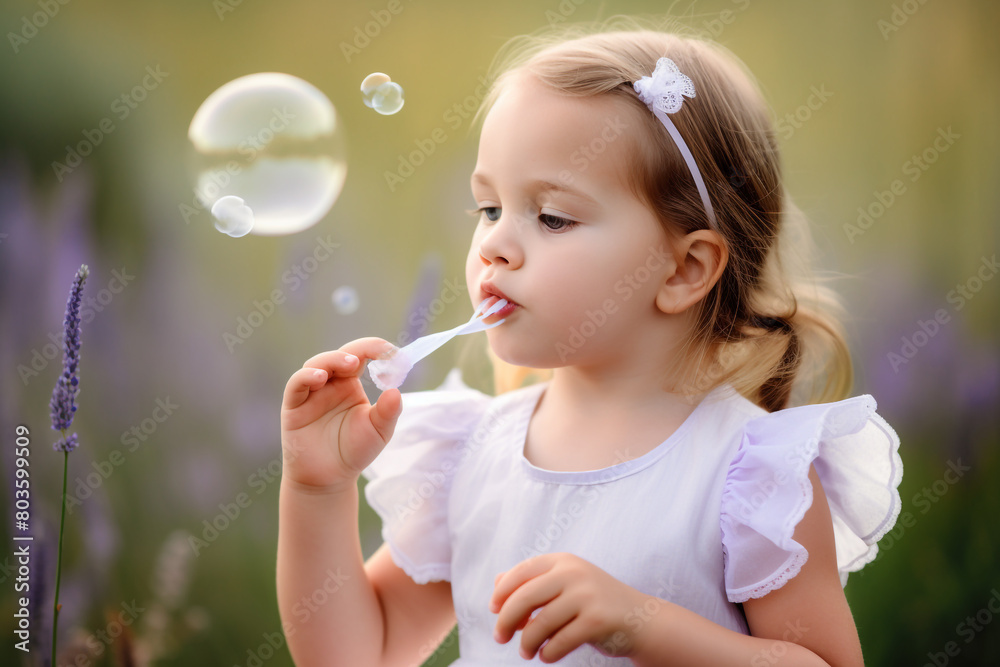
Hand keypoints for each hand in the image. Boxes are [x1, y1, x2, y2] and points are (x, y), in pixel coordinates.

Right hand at [280, 337, 402, 491]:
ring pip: (316, 364)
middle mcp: (330, 383)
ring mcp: (311, 392)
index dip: (377, 349)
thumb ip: (387, 412)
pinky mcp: (294, 405)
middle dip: (356, 351)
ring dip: (332, 359)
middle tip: (370, 356)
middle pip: (340, 355)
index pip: (362, 356)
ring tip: (350, 364)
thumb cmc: (354, 451)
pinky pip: (297, 384)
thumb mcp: (379, 431)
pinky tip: (320, 378)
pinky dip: (307, 376)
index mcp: (351, 384)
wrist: (328, 478)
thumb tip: (396, 391)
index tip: (394, 352)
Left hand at [489, 552, 653, 662]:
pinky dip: (547, 653)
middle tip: (500, 638)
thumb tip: (496, 584)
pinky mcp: (597, 620)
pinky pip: (559, 642)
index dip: (501, 592)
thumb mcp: (566, 583)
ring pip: (540, 623)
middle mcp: (574, 573)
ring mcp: (587, 595)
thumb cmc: (593, 603)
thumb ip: (534, 582)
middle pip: (524, 597)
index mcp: (563, 561)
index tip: (494, 611)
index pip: (520, 572)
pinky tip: (546, 656)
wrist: (639, 618)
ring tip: (526, 652)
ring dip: (527, 643)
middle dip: (505, 620)